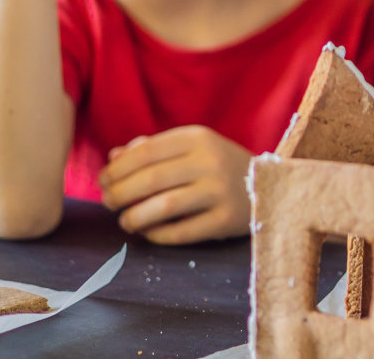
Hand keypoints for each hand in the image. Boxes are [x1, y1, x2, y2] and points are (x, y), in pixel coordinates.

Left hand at [97, 126, 251, 244]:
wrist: (270, 186)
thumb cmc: (219, 166)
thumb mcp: (192, 148)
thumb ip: (153, 149)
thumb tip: (113, 158)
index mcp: (198, 138)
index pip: (145, 151)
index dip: (117, 168)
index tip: (103, 181)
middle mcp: (210, 161)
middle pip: (150, 179)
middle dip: (119, 194)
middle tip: (108, 203)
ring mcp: (220, 191)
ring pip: (163, 207)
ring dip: (134, 217)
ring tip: (125, 221)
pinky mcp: (225, 220)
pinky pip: (181, 232)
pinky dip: (157, 235)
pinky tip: (148, 233)